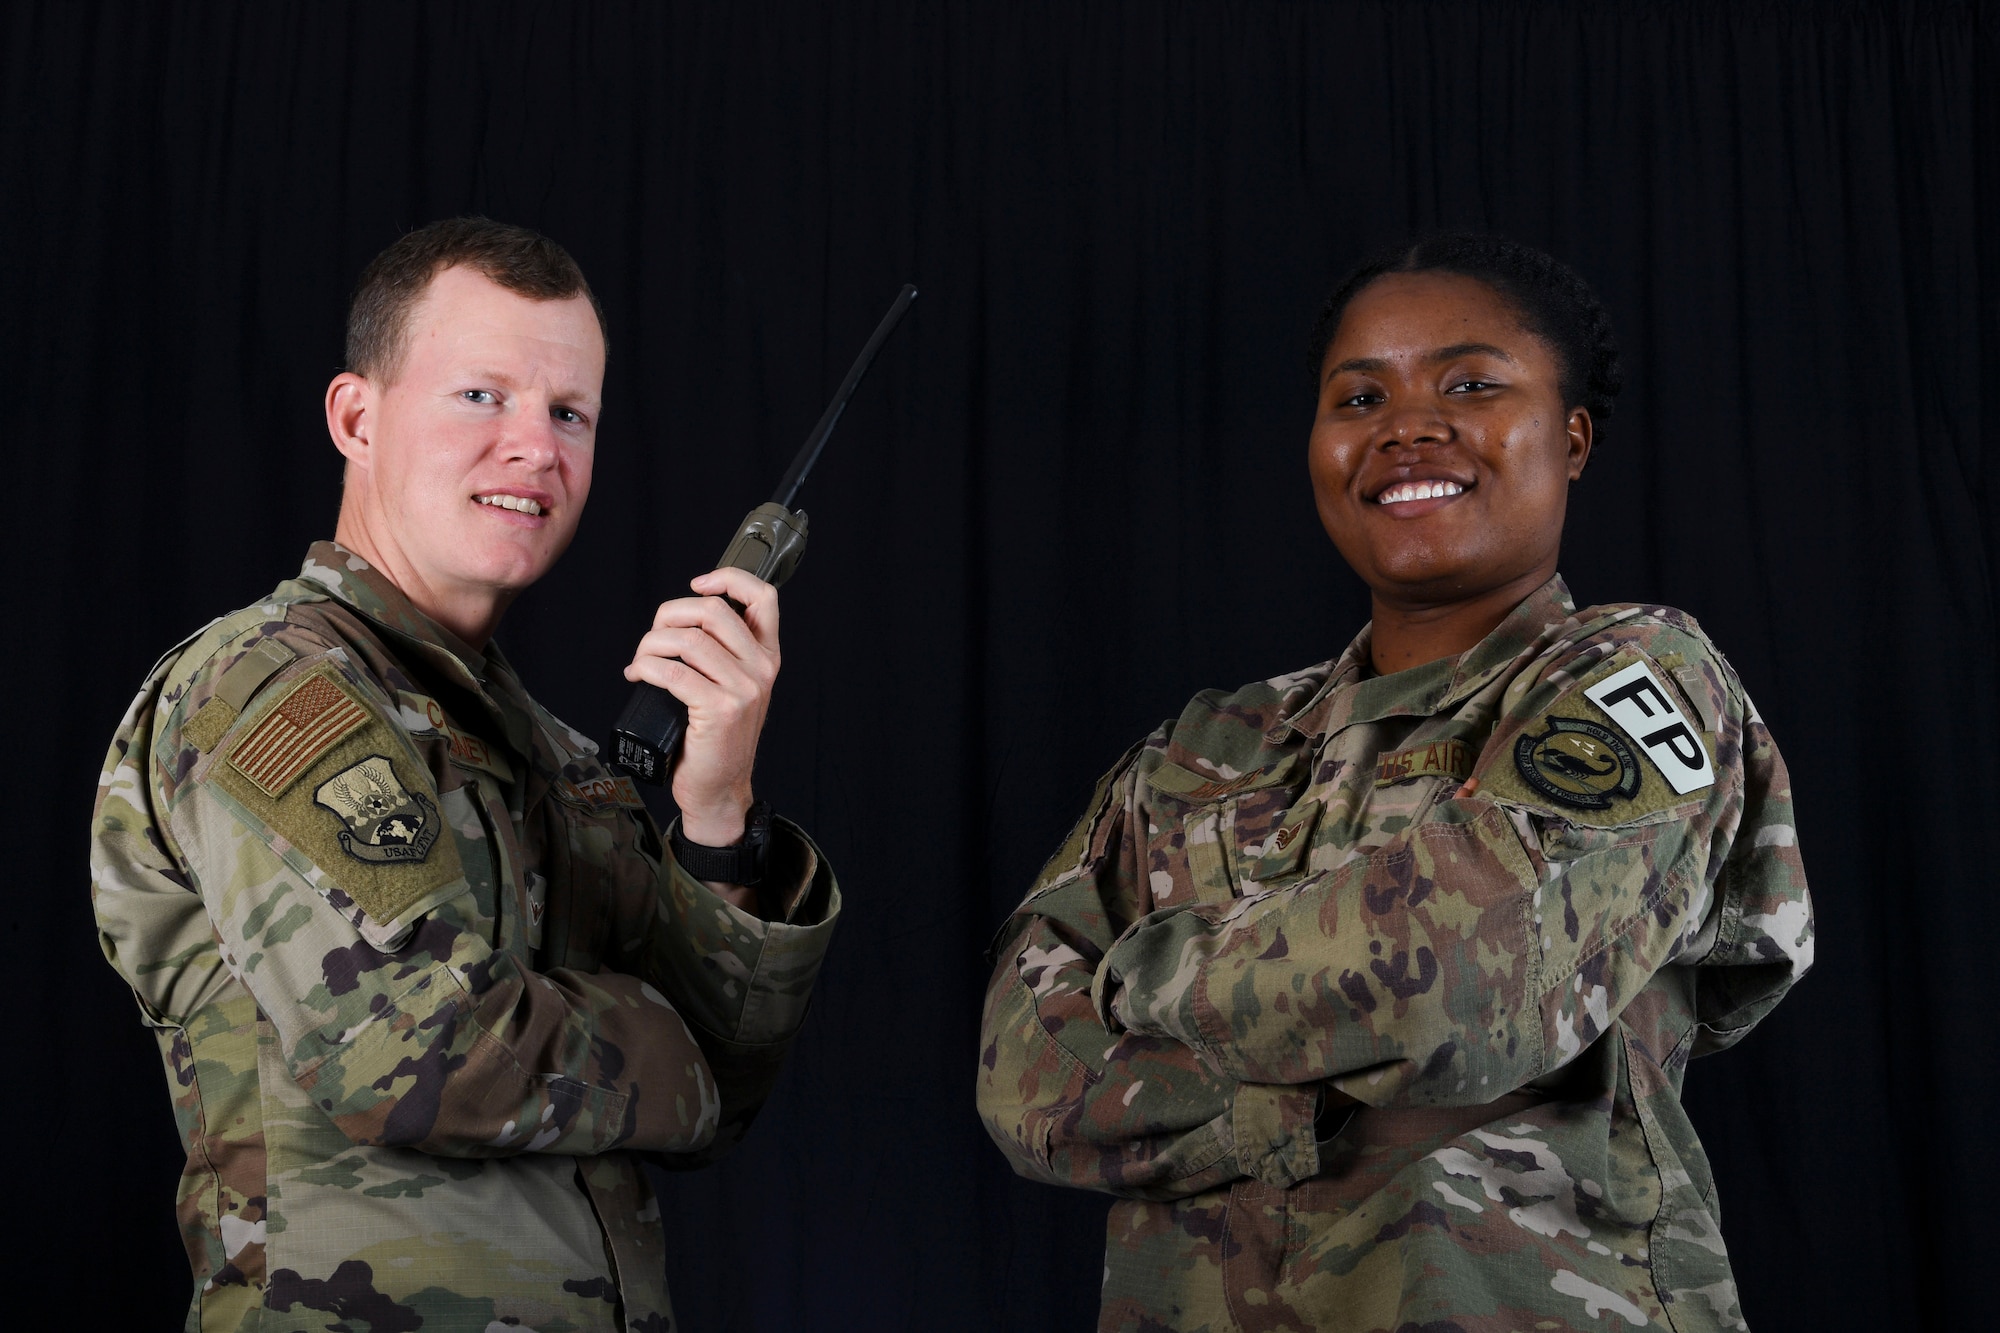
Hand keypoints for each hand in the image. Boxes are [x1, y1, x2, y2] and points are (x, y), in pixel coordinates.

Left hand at [622, 567, 780, 847]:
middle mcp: (761, 670)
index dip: (729, 579)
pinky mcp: (720, 710)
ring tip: (641, 662)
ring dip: (650, 645)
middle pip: (714, 612)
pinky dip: (646, 668)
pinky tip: (638, 676)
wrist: (719, 789)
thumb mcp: (734, 689)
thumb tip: (679, 620)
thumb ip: (722, 653)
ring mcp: (744, 690)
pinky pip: (673, 672)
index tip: (700, 584)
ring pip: (688, 640)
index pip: (763, 598)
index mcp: (767, 658)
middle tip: (653, 638)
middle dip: (669, 616)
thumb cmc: (717, 739)